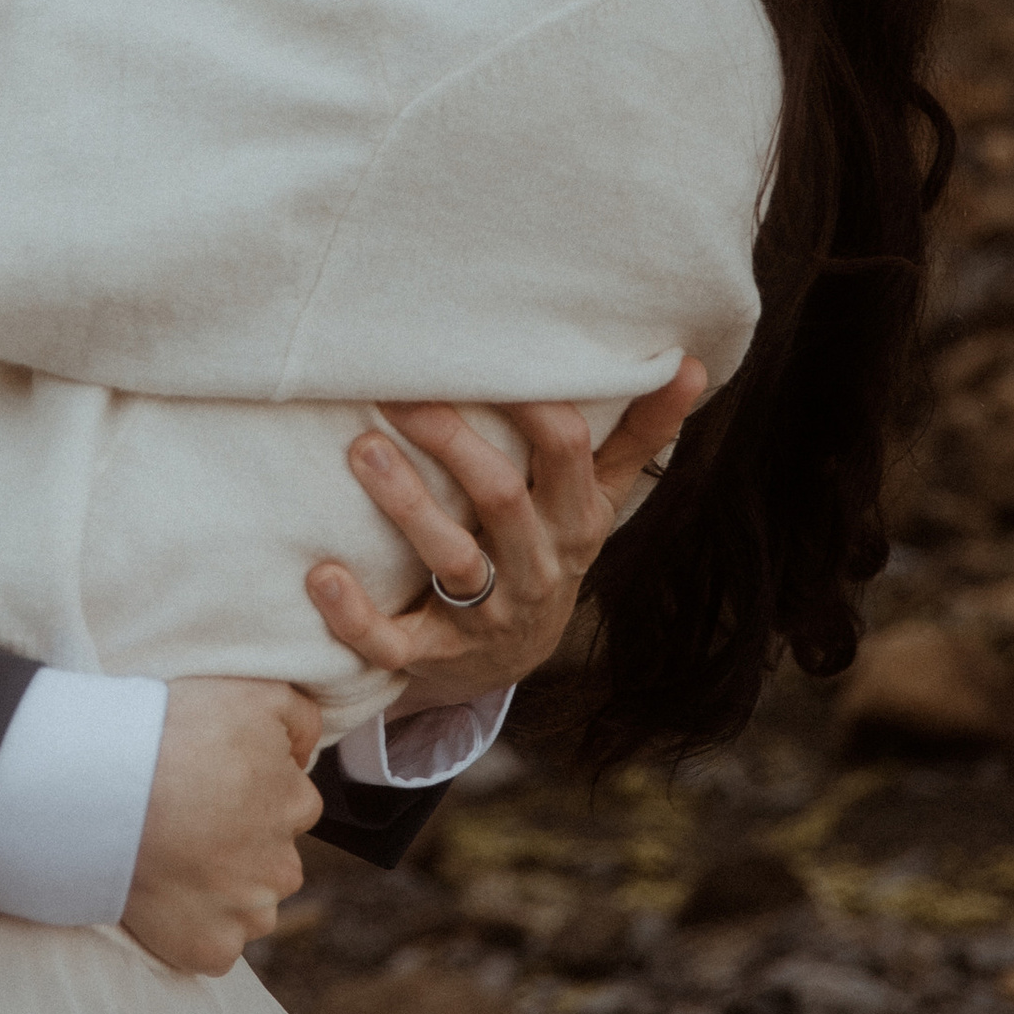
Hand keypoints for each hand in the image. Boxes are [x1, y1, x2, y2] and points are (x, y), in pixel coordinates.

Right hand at [121, 676, 323, 975]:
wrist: (103, 789)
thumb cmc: (171, 732)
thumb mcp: (252, 691)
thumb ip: (300, 715)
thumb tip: (309, 754)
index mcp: (294, 805)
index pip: (292, 806)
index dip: (251, 796)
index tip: (211, 788)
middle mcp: (282, 865)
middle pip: (273, 862)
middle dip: (243, 848)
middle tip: (188, 824)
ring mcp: (246, 913)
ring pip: (249, 907)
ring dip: (223, 891)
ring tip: (172, 860)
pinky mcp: (211, 949)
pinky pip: (214, 947)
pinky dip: (194, 930)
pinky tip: (164, 897)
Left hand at [309, 359, 706, 720]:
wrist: (508, 660)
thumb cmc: (547, 545)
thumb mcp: (597, 497)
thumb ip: (638, 434)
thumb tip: (692, 364)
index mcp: (576, 519)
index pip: (566, 450)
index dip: (530, 402)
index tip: (484, 353)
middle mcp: (537, 566)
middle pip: (501, 497)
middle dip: (453, 443)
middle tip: (399, 393)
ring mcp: (486, 614)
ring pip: (451, 560)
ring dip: (406, 505)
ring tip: (362, 449)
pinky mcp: (435, 656)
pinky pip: (395, 641)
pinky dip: (356, 615)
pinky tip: (322, 574)